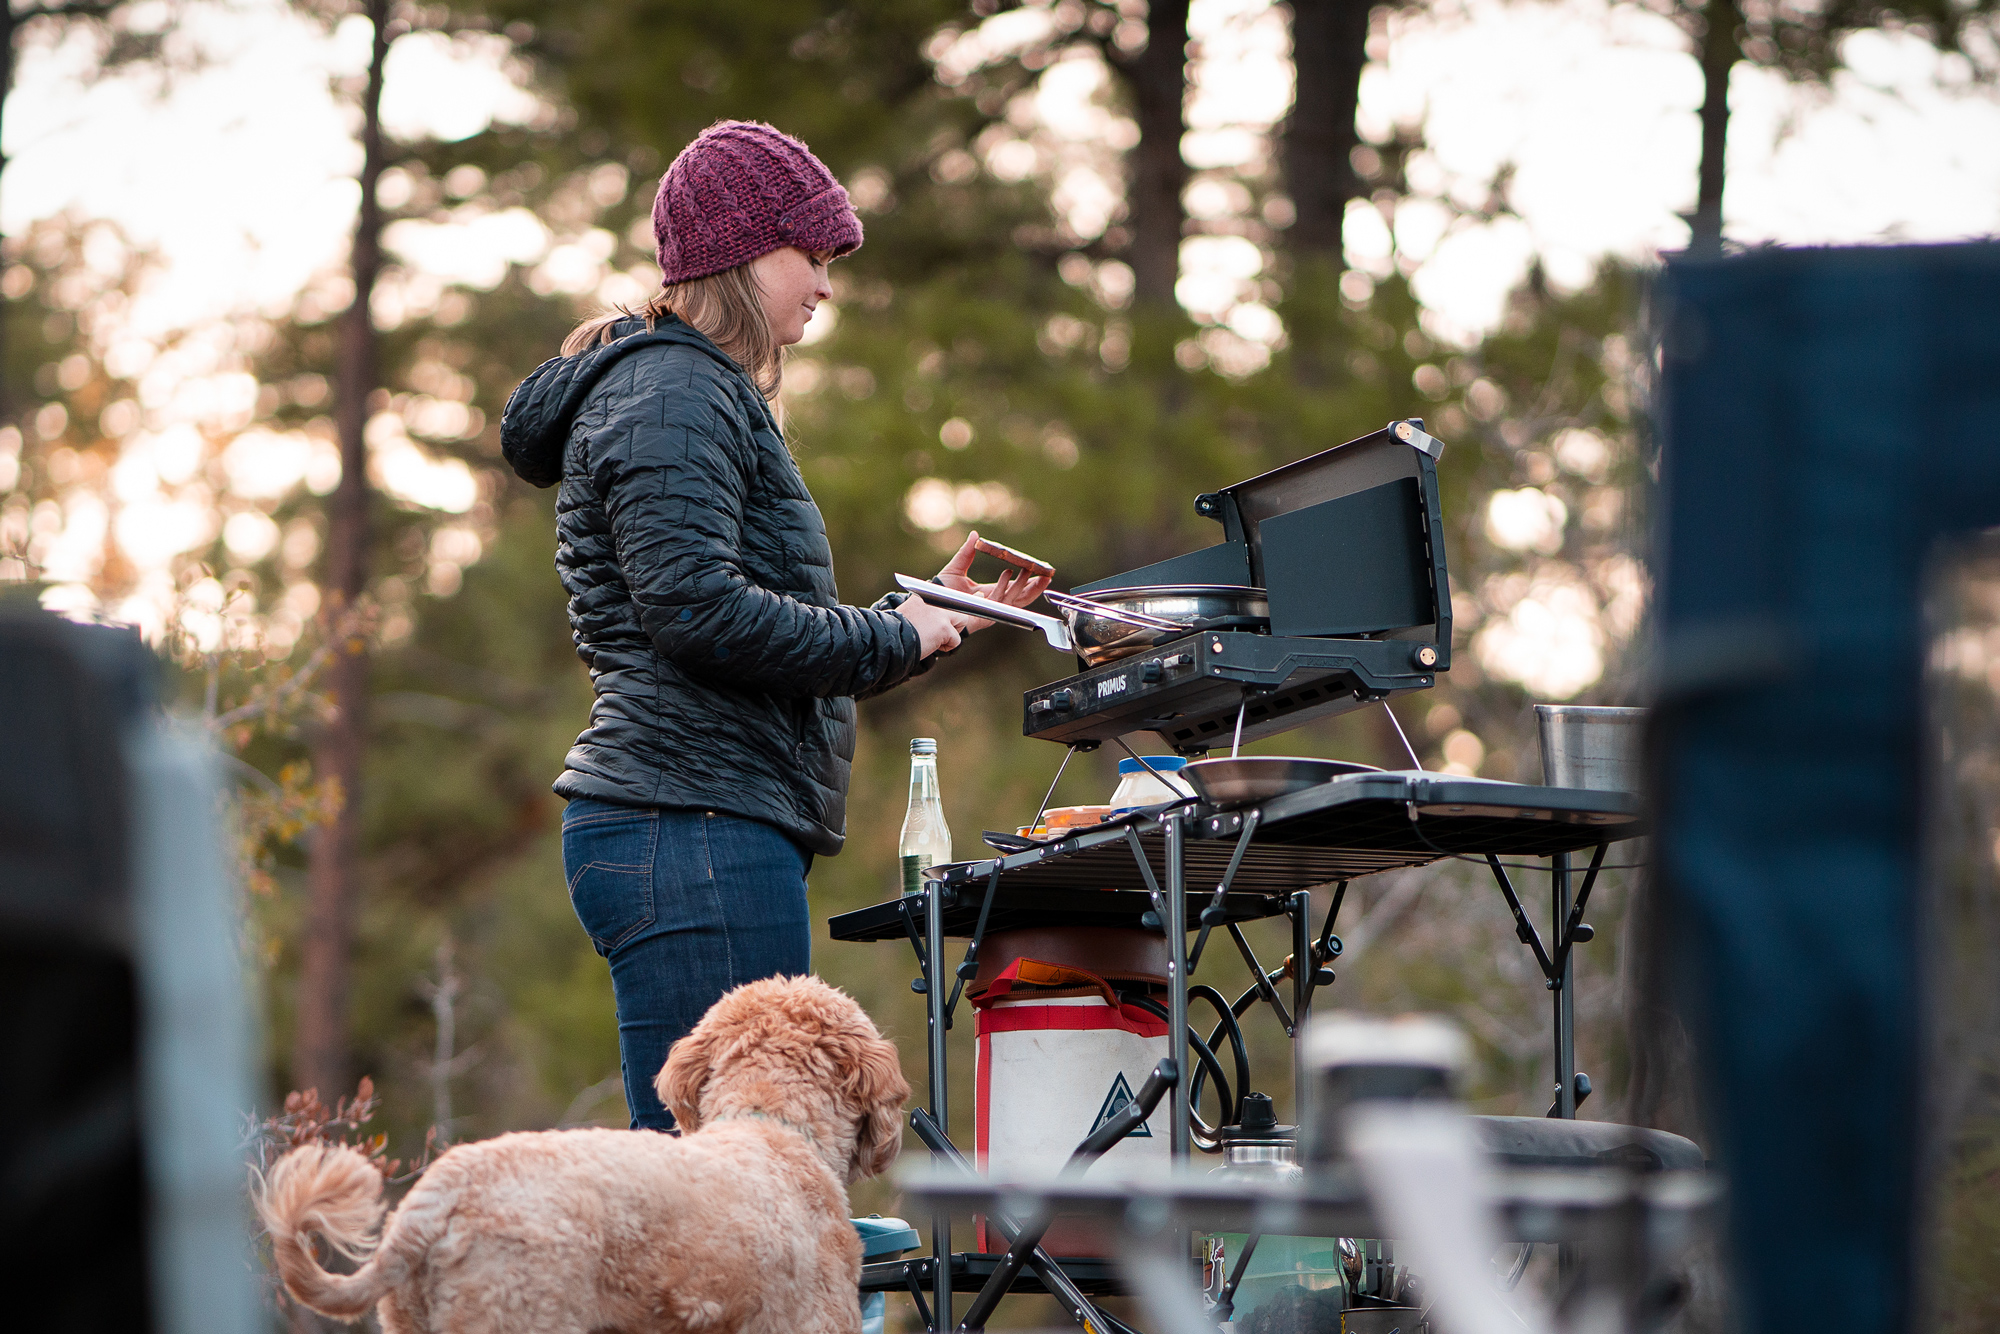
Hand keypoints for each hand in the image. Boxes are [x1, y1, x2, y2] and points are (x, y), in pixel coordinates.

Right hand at [897, 595, 965, 659]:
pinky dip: (946, 646)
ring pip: (962, 621)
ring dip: (951, 633)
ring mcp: (940, 612)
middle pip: (960, 606)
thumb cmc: (897, 631)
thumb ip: (929, 609)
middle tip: (938, 631)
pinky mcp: (943, 627)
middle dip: (956, 621)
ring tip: (932, 638)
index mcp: (926, 593)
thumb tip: (946, 613)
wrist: (889, 641)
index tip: (960, 606)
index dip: (956, 606)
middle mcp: (934, 598)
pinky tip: (931, 644)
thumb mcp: (913, 612)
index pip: (950, 595)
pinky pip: (957, 640)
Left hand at [935, 531, 1053, 632]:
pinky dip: (1005, 586)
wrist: (931, 602)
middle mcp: (994, 602)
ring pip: (1015, 598)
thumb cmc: (942, 590)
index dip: (1029, 580)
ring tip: (1031, 569)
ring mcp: (992, 609)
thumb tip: (974, 535)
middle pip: (1022, 596)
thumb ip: (966, 552)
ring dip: (1025, 584)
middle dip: (1036, 586)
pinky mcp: (986, 614)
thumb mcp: (957, 567)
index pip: (1015, 587)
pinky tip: (1008, 574)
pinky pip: (1000, 599)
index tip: (1039, 570)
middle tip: (1046, 573)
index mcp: (991, 592)